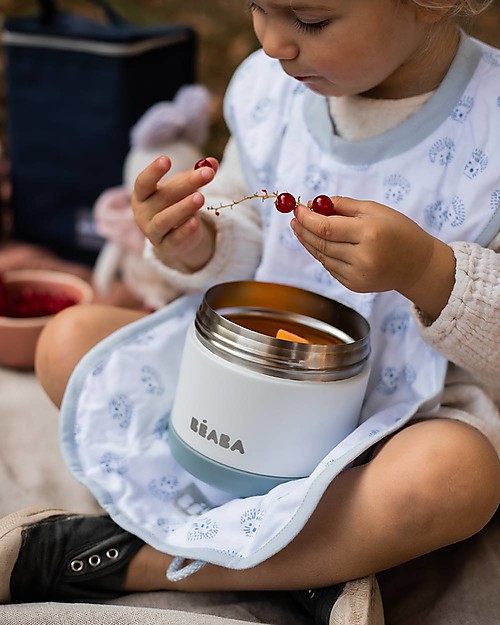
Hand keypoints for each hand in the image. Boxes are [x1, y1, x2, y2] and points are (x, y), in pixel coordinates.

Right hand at [132, 156, 217, 271]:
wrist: (177, 236)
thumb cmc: (175, 204)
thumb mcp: (185, 188)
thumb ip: (196, 175)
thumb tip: (212, 162)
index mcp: (142, 195)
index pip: (143, 182)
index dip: (153, 171)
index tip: (166, 159)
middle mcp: (142, 213)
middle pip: (162, 197)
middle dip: (185, 184)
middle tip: (206, 174)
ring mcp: (152, 231)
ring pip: (164, 220)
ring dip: (183, 208)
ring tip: (200, 198)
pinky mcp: (165, 246)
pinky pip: (174, 238)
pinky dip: (185, 230)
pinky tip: (196, 221)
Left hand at [292, 196, 455, 320]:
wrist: (417, 264)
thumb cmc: (398, 231)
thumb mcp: (375, 210)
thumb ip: (343, 206)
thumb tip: (314, 204)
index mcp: (369, 234)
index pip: (326, 228)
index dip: (307, 218)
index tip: (297, 209)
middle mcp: (362, 257)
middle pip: (321, 244)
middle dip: (304, 230)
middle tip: (295, 219)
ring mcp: (358, 275)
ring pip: (323, 257)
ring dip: (309, 242)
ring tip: (302, 229)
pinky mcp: (355, 286)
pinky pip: (330, 268)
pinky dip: (322, 255)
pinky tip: (320, 244)